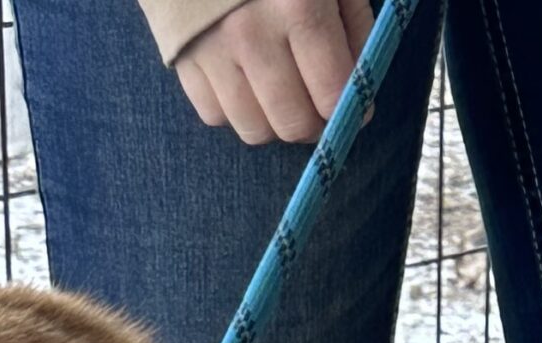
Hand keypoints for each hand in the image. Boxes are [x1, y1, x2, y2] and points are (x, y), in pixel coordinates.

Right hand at [176, 0, 373, 145]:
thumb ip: (354, 28)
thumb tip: (358, 93)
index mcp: (297, 6)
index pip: (331, 96)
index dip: (348, 109)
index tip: (351, 103)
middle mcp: (251, 34)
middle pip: (293, 124)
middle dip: (313, 121)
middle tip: (315, 99)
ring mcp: (211, 49)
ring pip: (255, 130)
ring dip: (274, 120)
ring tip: (280, 88)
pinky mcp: (183, 58)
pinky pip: (217, 116)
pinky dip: (236, 108)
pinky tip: (244, 77)